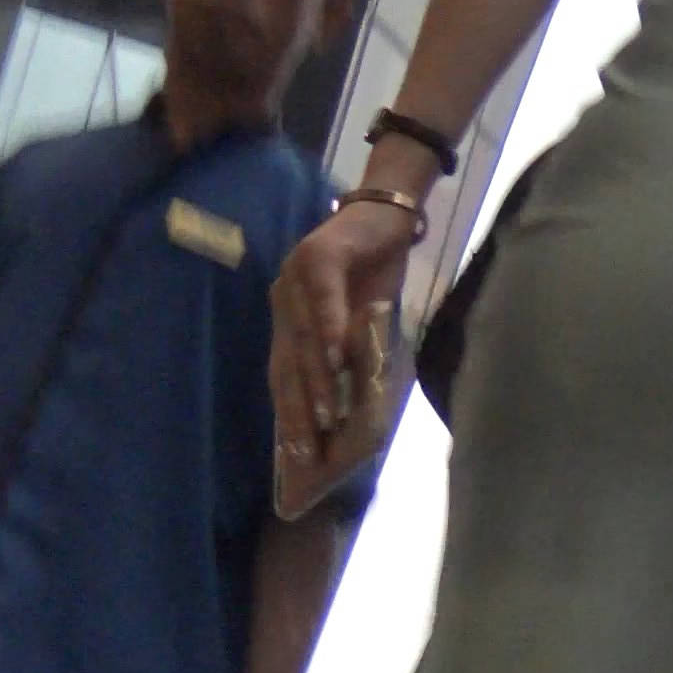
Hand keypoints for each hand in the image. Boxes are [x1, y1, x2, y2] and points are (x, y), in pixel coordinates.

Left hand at [270, 192, 418, 463]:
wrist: (387, 213)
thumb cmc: (377, 272)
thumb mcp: (364, 323)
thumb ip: (352, 359)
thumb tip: (354, 413)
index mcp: (290, 320)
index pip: (285, 376)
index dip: (289, 417)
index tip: (297, 458)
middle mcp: (284, 300)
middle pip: (286, 364)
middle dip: (296, 412)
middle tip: (305, 453)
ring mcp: (296, 275)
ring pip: (304, 337)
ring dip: (317, 380)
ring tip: (326, 419)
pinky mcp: (319, 253)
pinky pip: (323, 296)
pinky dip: (330, 327)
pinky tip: (338, 356)